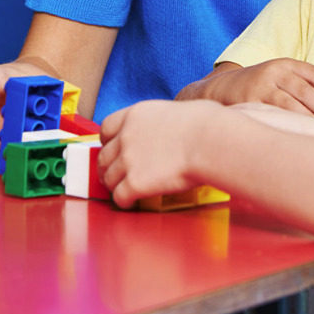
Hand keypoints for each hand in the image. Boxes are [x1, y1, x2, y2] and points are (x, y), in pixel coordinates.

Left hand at [98, 100, 214, 206]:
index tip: (114, 149)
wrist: (209, 142)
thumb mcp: (177, 110)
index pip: (106, 128)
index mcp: (135, 115)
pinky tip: (132, 202)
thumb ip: (162, 120)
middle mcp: (126, 136)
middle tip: (114, 175)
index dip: (108, 141)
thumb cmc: (206, 125)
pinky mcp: (134, 183)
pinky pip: (119, 197)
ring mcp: (128, 160)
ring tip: (125, 191)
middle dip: (107, 167)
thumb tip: (174, 127)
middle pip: (104, 156)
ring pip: (108, 179)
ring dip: (115, 186)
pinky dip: (124, 202)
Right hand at [185, 60, 313, 118]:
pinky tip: (296, 132)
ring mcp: (261, 87)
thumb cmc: (257, 86)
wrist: (220, 88)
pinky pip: (274, 115)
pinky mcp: (251, 103)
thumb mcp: (277, 77)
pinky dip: (288, 125)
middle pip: (304, 90)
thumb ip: (299, 87)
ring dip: (308, 118)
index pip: (312, 72)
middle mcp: (273, 72)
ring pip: (290, 104)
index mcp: (283, 64)